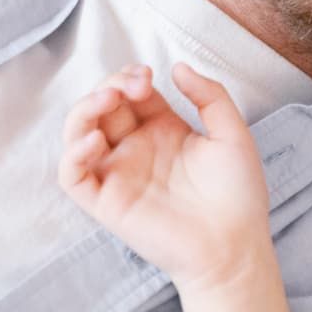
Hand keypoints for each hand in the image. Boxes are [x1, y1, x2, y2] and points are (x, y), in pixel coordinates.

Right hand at [59, 62, 271, 294]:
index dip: (131, 77)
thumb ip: (210, 96)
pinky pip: (72, 177)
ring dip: (84, 111)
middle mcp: (137, 149)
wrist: (235, 244)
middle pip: (103, 107)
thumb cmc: (239, 194)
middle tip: (130, 86)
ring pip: (79, 135)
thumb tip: (178, 66)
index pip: (132, 93)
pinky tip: (94, 141)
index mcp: (164, 130)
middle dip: (109, 87)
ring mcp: (119, 174)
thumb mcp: (232, 133)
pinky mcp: (106, 202)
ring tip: (106, 100)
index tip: (147, 75)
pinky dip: (73, 155)